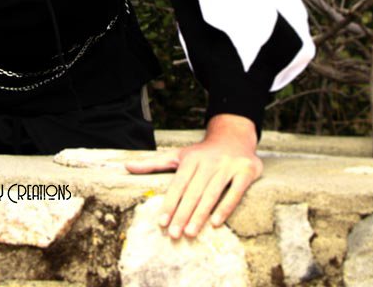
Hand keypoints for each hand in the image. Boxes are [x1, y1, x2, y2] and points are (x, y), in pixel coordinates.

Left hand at [125, 113, 261, 238]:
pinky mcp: (246, 171)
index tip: (162, 222)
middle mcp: (209, 161)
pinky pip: (235, 192)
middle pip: (193, 192)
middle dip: (183, 214)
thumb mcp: (178, 155)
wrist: (234, 137)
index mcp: (191, 159)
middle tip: (174, 234)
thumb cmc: (202, 153)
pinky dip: (225, 207)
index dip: (170, 203)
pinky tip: (216, 223)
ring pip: (212, 193)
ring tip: (190, 233)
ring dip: (200, 215)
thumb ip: (153, 163)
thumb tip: (126, 167)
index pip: (178, 184)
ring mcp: (228, 166)